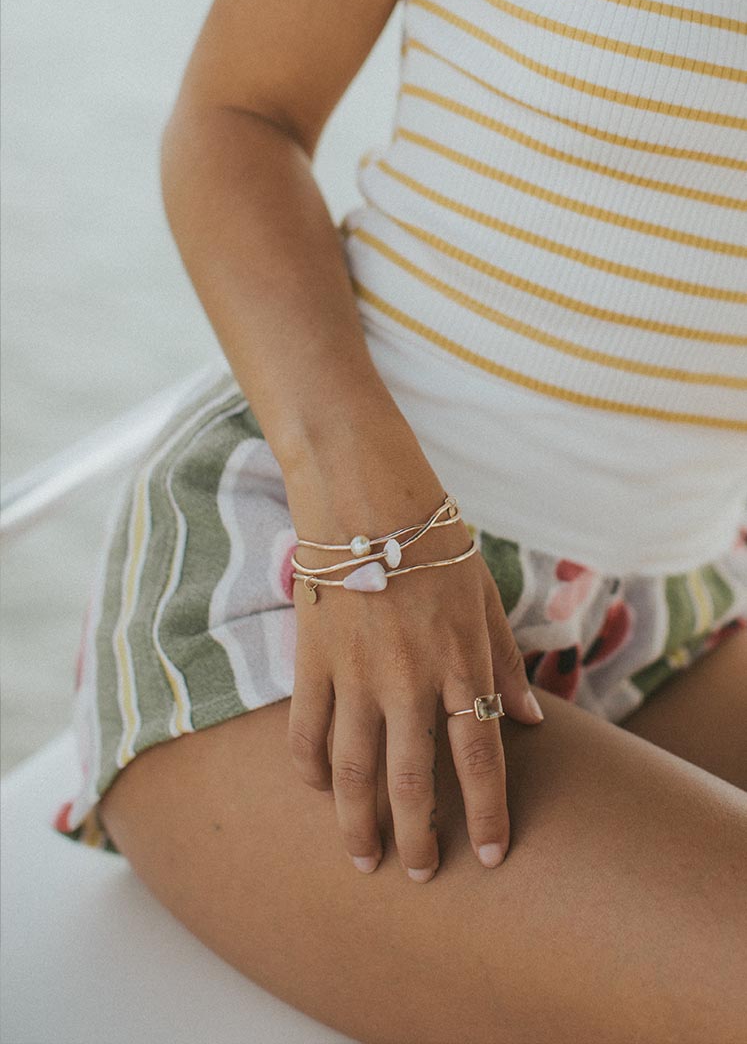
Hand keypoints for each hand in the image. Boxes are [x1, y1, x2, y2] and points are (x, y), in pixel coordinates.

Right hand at [284, 457, 543, 882]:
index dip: (485, 814)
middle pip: (414, 779)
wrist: (365, 493)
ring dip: (358, 823)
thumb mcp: (486, 595)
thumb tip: (533, 720)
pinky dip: (308, 769)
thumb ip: (506, 661)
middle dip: (418, 838)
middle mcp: (409, 678)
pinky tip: (317, 791)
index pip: (480, 757)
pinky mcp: (312, 660)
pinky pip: (305, 730)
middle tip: (421, 875)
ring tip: (363, 860)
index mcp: (460, 661)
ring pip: (354, 770)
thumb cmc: (435, 539)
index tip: (488, 856)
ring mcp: (355, 672)